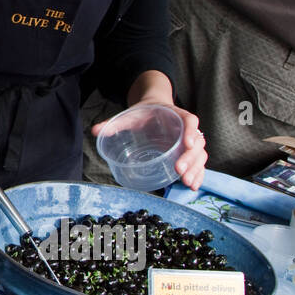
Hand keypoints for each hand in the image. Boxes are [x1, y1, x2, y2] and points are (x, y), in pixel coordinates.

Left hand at [92, 102, 206, 191]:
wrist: (153, 109)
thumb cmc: (144, 113)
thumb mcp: (130, 116)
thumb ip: (115, 123)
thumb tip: (95, 131)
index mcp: (175, 114)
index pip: (190, 120)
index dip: (191, 131)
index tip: (188, 144)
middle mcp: (185, 128)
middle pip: (197, 142)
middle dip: (190, 158)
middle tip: (179, 171)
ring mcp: (189, 141)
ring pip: (199, 155)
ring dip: (195, 169)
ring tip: (187, 183)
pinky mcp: (187, 152)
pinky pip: (197, 164)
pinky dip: (198, 174)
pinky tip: (192, 186)